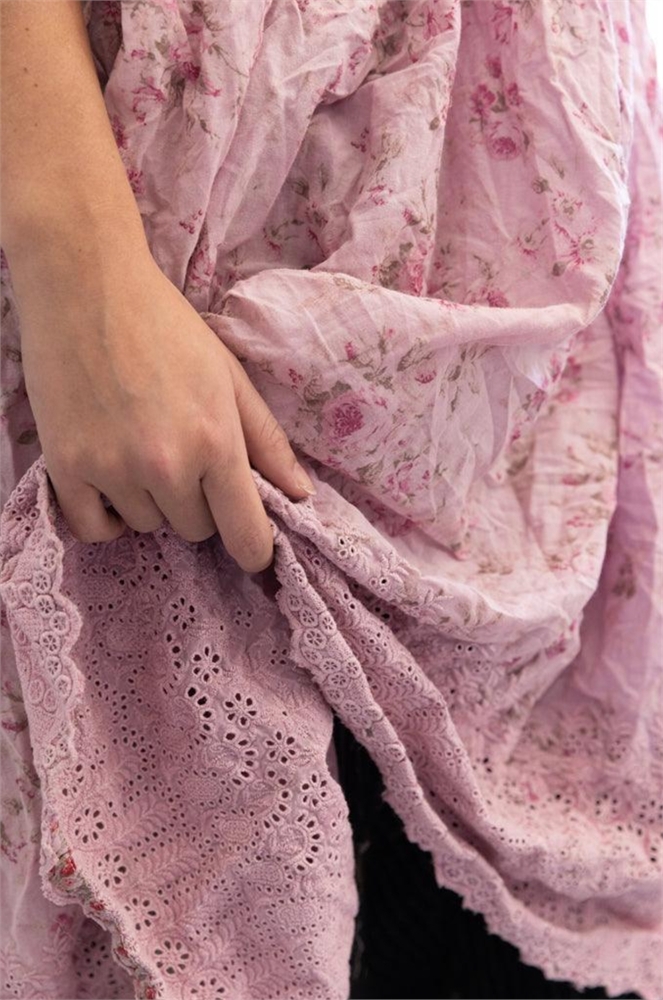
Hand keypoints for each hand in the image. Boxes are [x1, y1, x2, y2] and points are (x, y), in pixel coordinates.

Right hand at [16, 251, 315, 573]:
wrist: (87, 285)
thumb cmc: (167, 326)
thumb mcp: (230, 377)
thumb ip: (267, 442)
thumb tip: (302, 496)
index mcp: (216, 441)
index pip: (245, 532)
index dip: (255, 549)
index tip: (255, 551)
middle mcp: (166, 465)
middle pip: (196, 529)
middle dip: (199, 503)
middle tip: (183, 454)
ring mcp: (112, 469)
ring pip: (148, 527)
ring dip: (152, 502)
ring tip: (141, 448)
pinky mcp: (67, 467)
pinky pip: (97, 529)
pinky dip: (109, 516)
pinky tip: (114, 482)